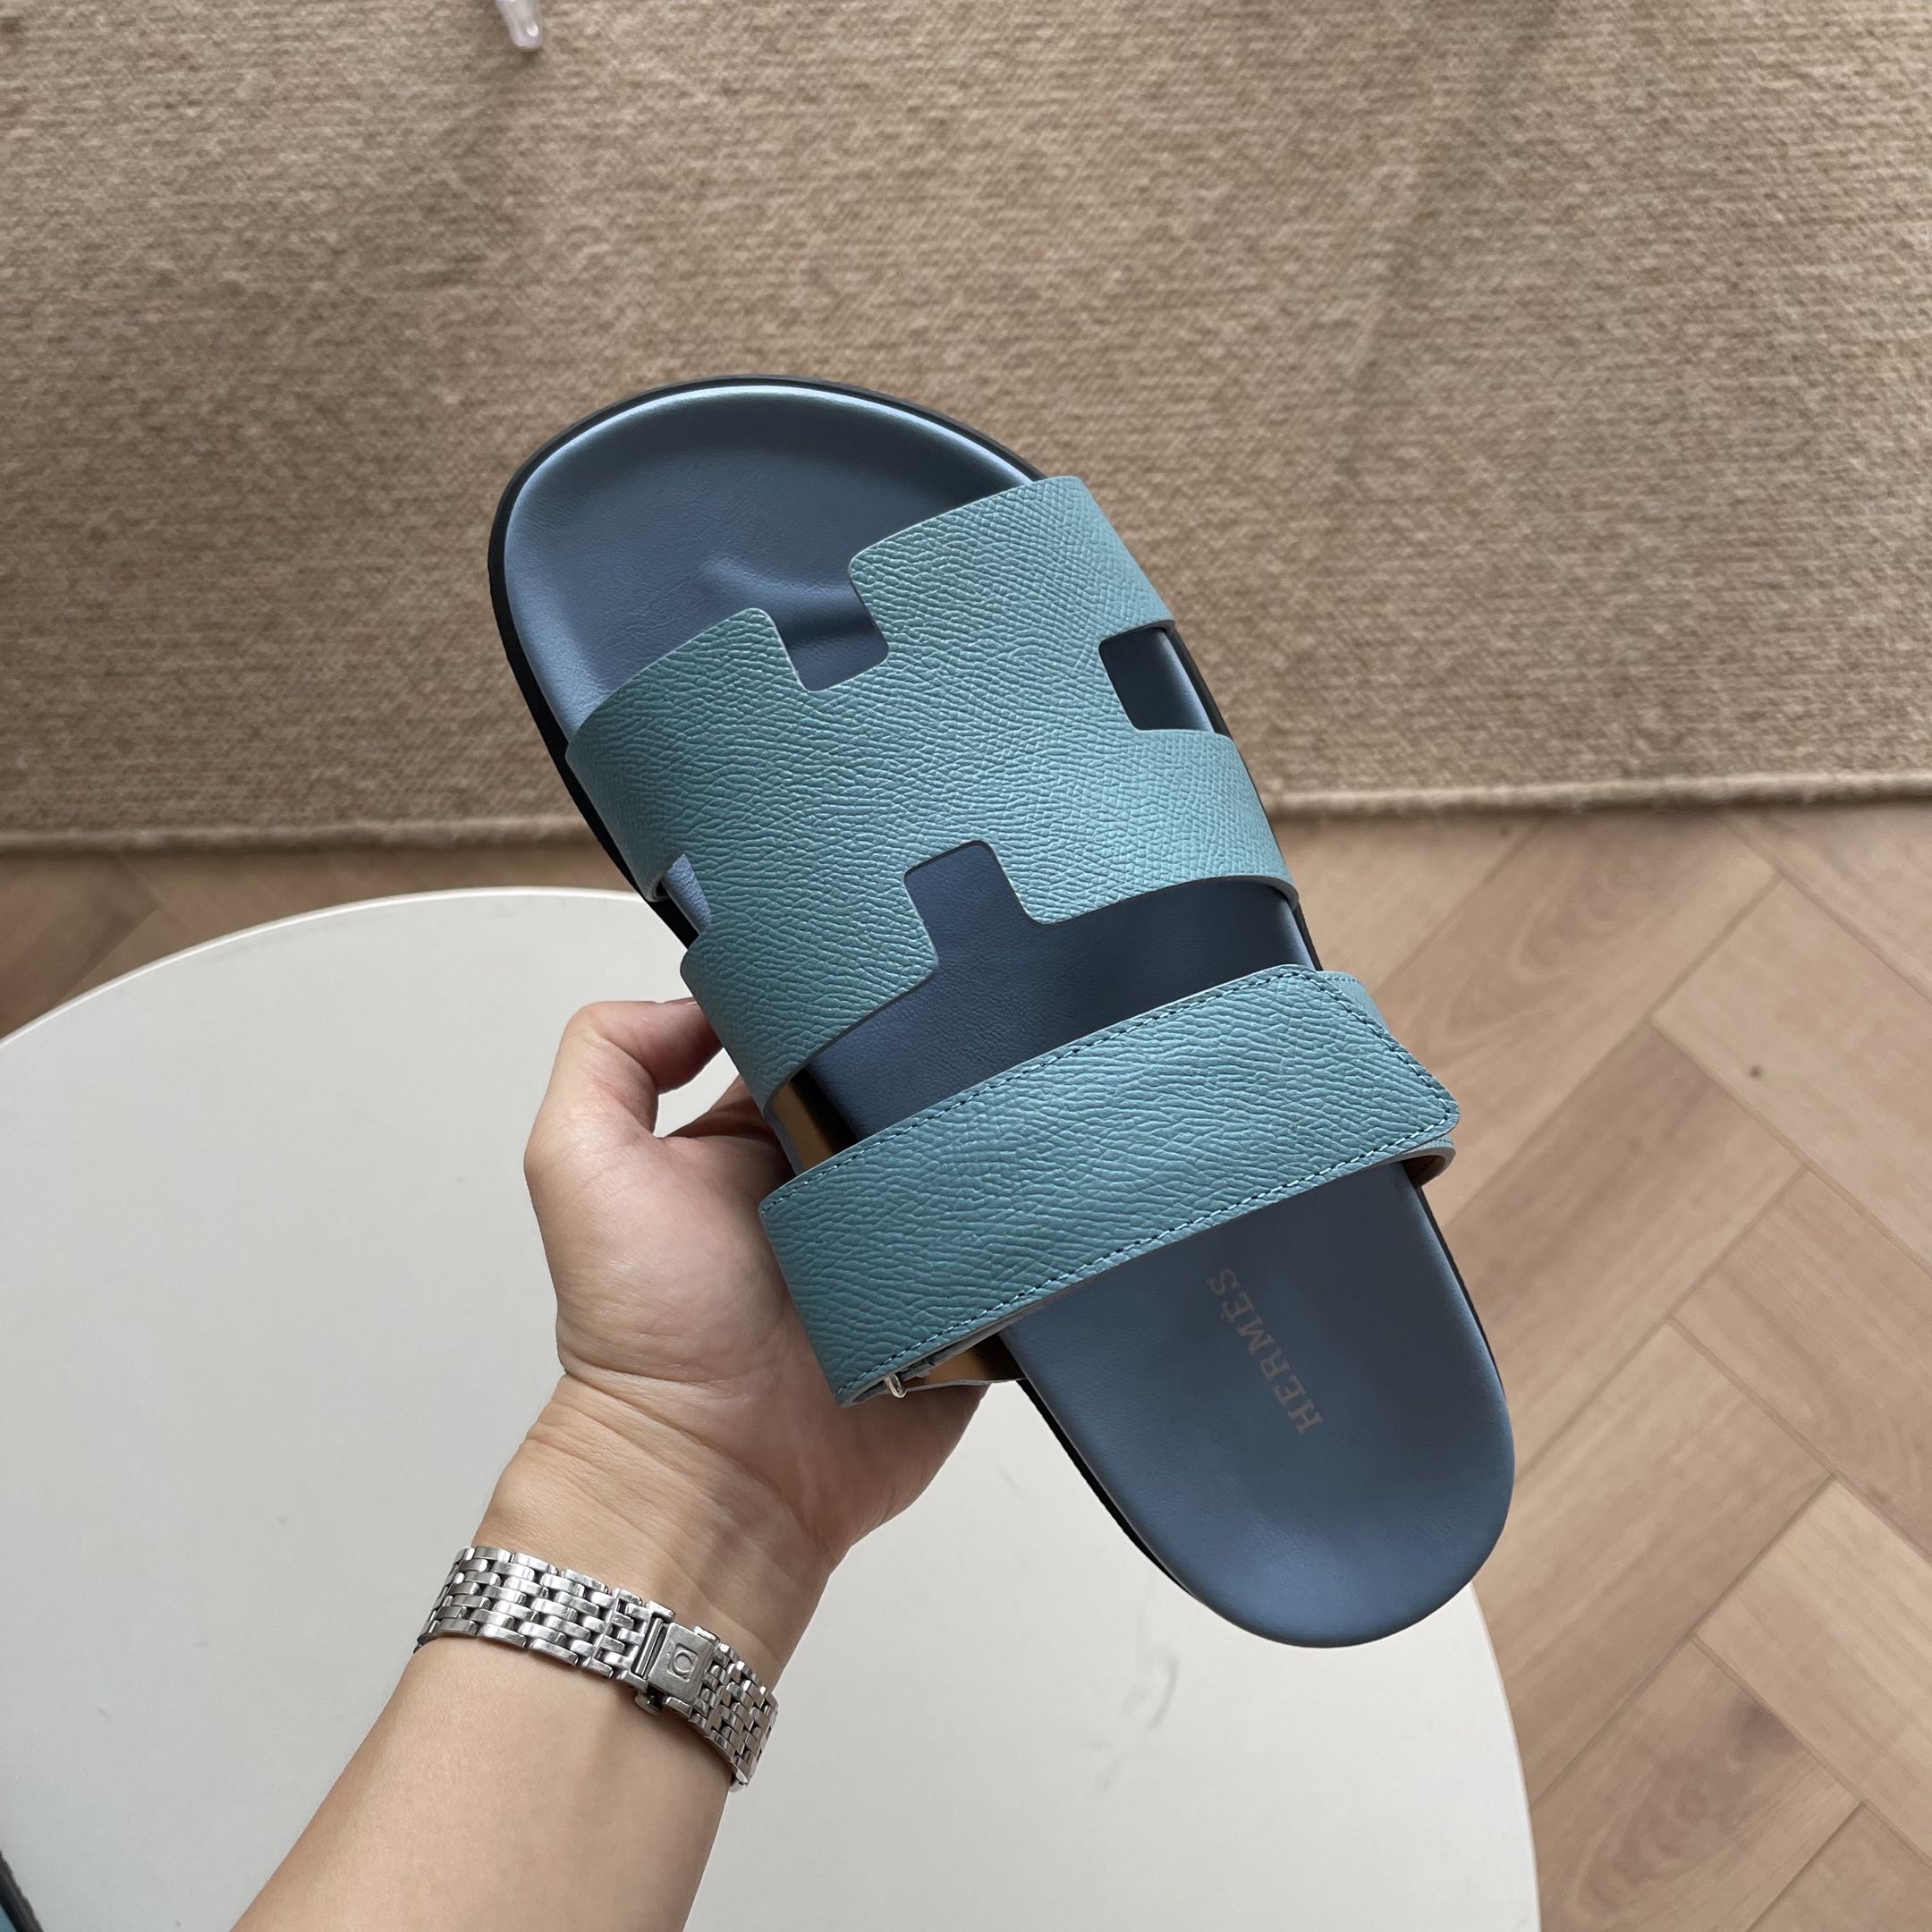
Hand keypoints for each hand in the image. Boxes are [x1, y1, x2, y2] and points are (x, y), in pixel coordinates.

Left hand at [484, 999, 977, 1677]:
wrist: (718, 1473)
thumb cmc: (644, 1337)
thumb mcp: (578, 1165)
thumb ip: (609, 1056)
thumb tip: (701, 998)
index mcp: (752, 1135)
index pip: (812, 1035)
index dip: (834, 1003)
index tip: (863, 974)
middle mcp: (830, 1180)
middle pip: (901, 1086)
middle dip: (925, 1064)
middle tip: (932, 1058)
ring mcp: (900, 1240)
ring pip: (970, 1158)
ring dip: (982, 1143)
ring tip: (974, 1133)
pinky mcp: (960, 1303)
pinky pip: (1016, 1248)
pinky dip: (1025, 1229)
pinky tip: (1024, 1201)